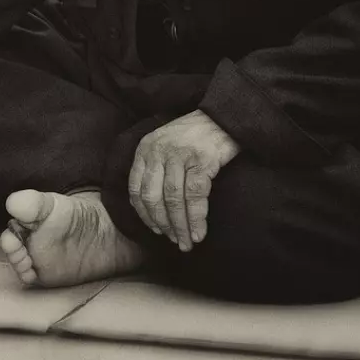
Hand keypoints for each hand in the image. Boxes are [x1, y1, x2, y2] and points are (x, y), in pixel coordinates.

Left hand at [128, 109, 238, 251]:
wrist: (222, 117)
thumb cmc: (193, 136)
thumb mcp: (164, 145)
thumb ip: (154, 168)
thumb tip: (151, 206)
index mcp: (145, 149)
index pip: (136, 188)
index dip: (144, 214)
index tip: (154, 229)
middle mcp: (158, 152)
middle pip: (153, 197)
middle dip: (161, 224)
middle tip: (173, 241)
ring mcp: (179, 156)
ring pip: (173, 200)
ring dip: (180, 226)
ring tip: (186, 242)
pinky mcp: (201, 161)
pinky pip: (195, 196)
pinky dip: (196, 218)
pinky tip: (199, 233)